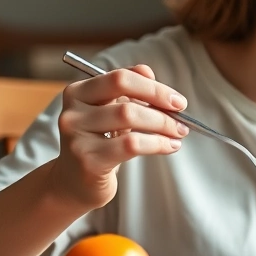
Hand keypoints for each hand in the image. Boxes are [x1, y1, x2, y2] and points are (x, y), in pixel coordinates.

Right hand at [48, 64, 187, 209]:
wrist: (75, 184)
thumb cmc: (100, 143)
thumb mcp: (112, 112)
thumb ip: (128, 89)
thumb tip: (148, 72)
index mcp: (78, 92)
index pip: (120, 78)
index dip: (153, 87)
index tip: (177, 100)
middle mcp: (73, 112)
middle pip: (125, 98)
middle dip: (160, 105)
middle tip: (182, 118)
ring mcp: (77, 136)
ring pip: (129, 118)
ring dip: (163, 125)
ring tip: (178, 133)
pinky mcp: (88, 161)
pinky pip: (131, 145)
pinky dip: (157, 143)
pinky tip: (169, 147)